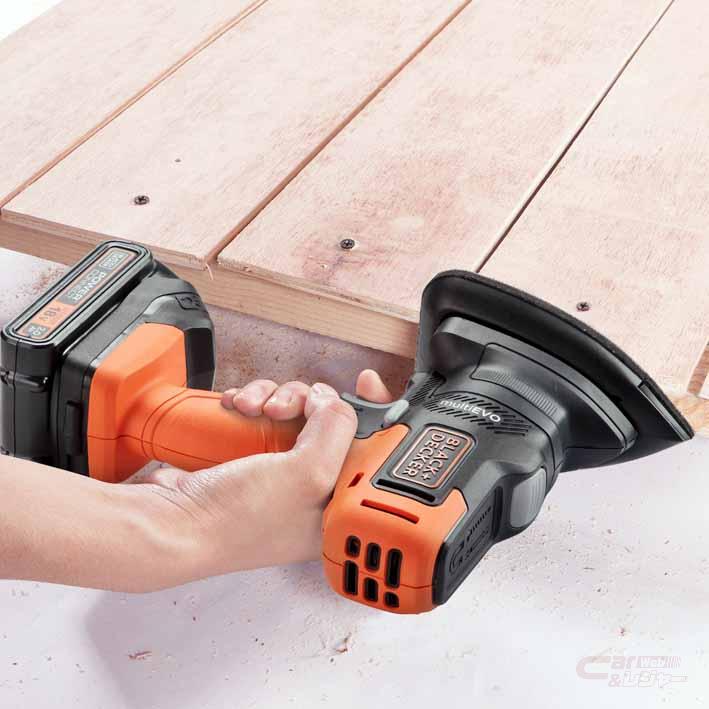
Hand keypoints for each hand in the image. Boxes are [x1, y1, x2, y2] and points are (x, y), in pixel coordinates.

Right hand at [130, 370, 393, 589]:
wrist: (171, 523)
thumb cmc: (237, 520)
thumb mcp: (307, 475)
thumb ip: (336, 429)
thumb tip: (330, 399)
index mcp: (339, 505)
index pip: (374, 448)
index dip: (373, 411)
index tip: (366, 382)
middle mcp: (314, 489)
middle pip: (331, 420)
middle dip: (308, 400)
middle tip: (284, 407)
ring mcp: (281, 471)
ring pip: (296, 410)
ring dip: (275, 396)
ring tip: (251, 408)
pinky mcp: (253, 456)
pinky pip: (265, 413)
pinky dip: (253, 401)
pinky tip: (238, 405)